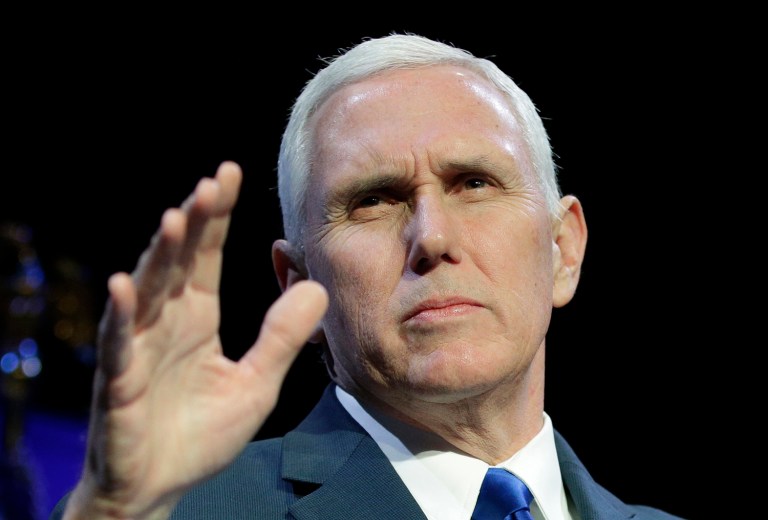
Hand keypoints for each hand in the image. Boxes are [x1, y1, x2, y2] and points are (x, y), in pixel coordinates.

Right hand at [63, 161, 327, 518]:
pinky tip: (126, 287)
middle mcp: (165, 323)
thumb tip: (317, 286)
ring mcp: (140, 349)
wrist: (161, 486)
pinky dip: (122, 317)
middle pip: (178, 262)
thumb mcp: (258, 382)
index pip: (206, 257)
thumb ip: (283, 336)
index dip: (218, 217)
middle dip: (195, 221)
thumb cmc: (202, 434)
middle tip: (213, 182)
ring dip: (160, 256)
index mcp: (197, 317)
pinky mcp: (121, 383)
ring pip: (148, 292)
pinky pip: (120, 345)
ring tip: (178, 218)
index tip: (230, 173)